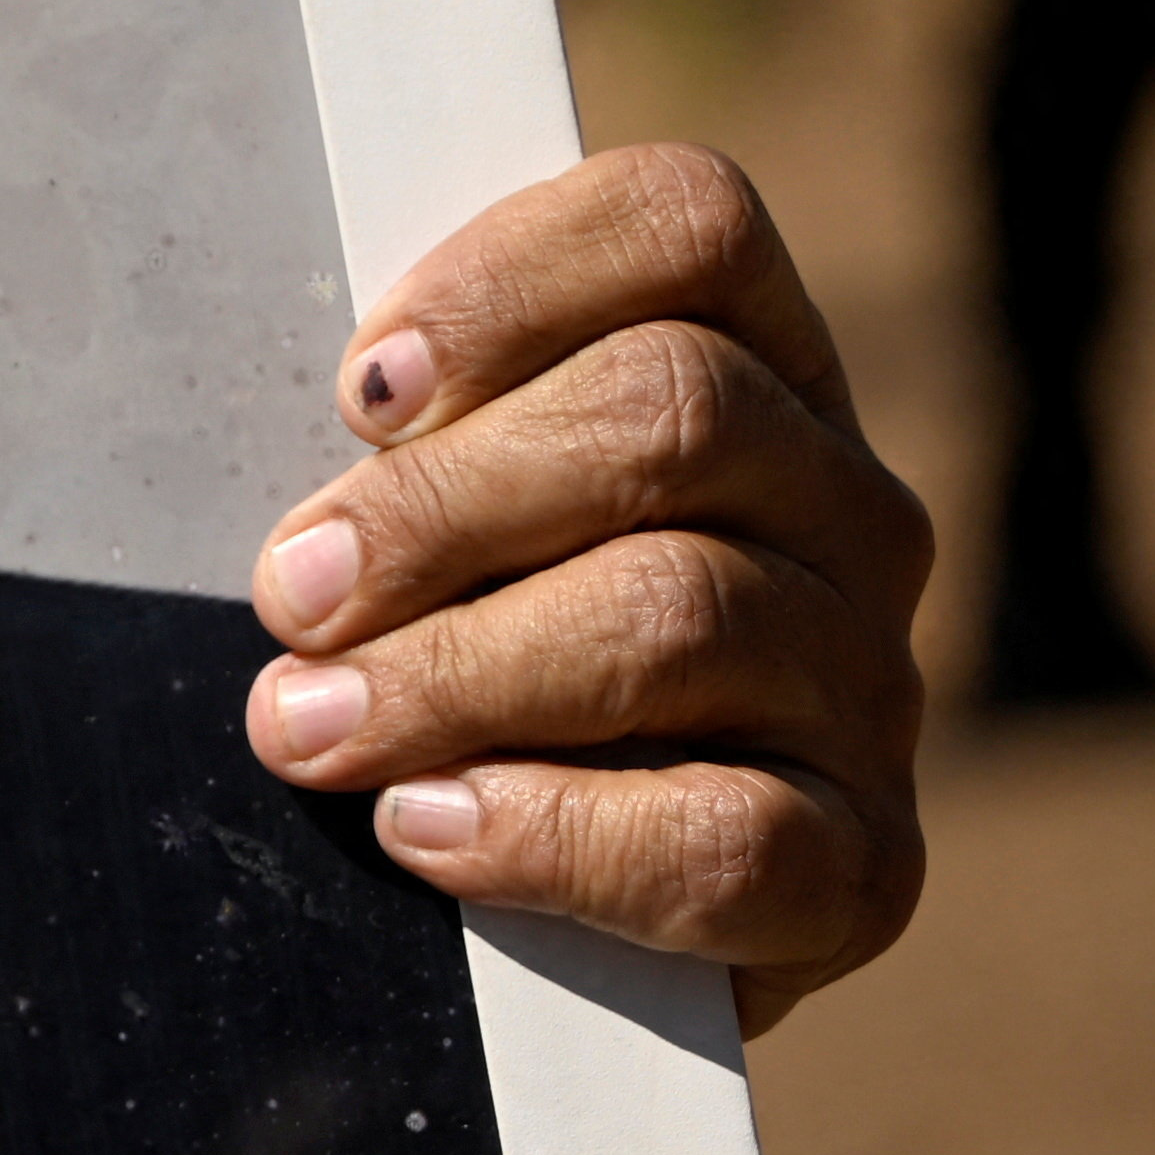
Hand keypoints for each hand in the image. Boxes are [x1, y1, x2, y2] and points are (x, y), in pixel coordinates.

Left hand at [241, 145, 931, 1025]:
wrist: (570, 925)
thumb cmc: (466, 674)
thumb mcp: (434, 530)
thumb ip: (400, 453)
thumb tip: (288, 500)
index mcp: (752, 378)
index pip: (687, 229)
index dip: (513, 283)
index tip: (360, 396)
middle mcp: (840, 510)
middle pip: (673, 412)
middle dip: (441, 506)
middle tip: (291, 597)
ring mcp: (867, 684)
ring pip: (683, 612)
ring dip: (456, 671)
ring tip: (309, 726)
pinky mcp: (862, 863)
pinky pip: (729, 835)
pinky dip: (552, 832)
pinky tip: (430, 828)